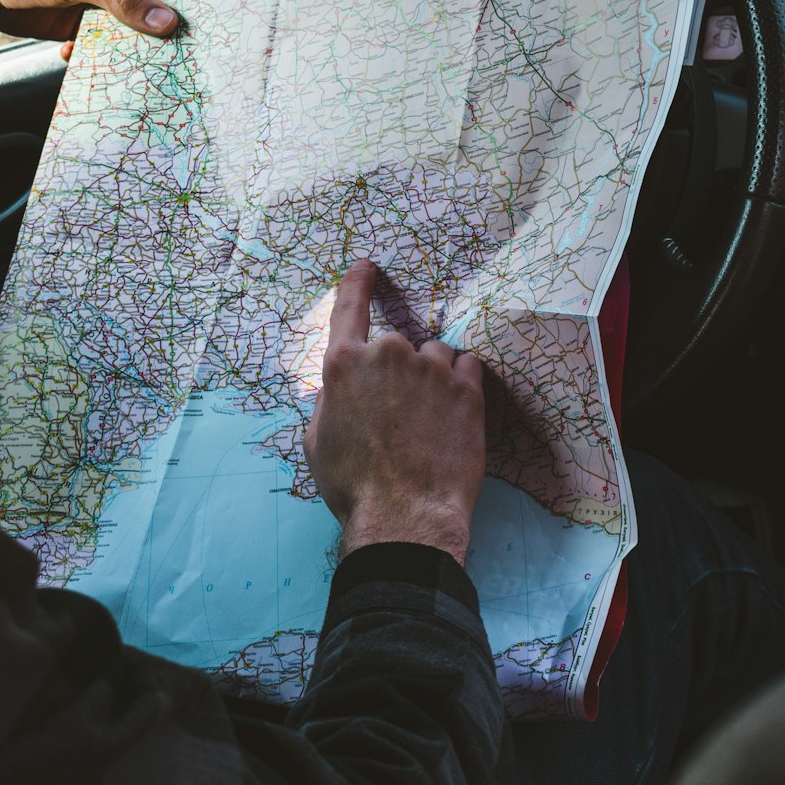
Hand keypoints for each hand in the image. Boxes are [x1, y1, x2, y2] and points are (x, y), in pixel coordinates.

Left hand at [0, 0, 178, 50]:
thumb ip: (122, 0)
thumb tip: (166, 22)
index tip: (208, 6)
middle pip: (148, 1)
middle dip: (161, 23)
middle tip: (188, 44)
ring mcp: (96, 2)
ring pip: (128, 28)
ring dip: (134, 45)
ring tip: (153, 63)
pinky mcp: (80, 26)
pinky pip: (103, 46)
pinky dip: (105, 58)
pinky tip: (101, 66)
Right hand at [304, 258, 485, 566]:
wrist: (406, 517)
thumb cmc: (353, 486)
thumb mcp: (317, 442)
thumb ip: (328, 400)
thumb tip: (339, 386)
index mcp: (344, 365)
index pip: (350, 306)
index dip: (358, 282)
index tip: (368, 266)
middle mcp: (387, 354)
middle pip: (397, 344)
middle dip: (399, 372)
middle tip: (398, 416)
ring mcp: (431, 368)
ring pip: (434, 356)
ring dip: (432, 378)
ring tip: (428, 423)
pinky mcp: (467, 388)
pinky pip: (467, 367)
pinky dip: (461, 385)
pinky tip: (452, 418)